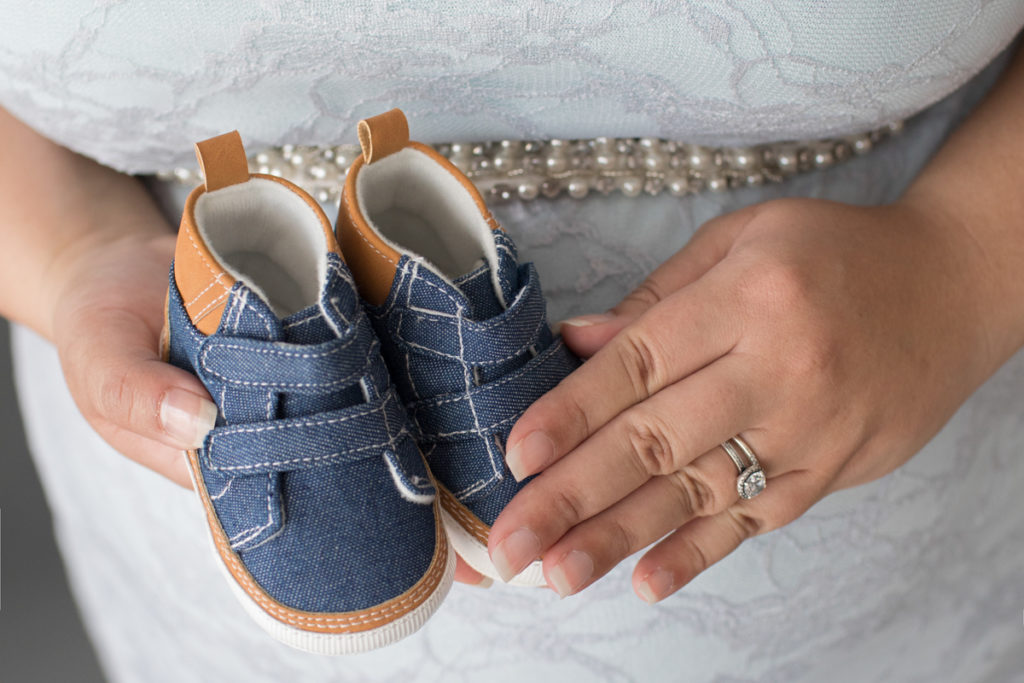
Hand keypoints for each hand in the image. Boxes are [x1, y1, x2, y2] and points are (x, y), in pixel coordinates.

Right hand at [44, 225, 491, 585]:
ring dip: (403, 382)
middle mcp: (274, 427)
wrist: (118, 266)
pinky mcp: (307, 332)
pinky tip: (428, 315)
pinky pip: (351, 337)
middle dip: (398, 442)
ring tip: (464, 377)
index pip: (300, 487)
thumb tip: (199, 424)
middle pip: (345, 444)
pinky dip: (382, 327)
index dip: (351, 491)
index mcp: (229, 460)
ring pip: (357, 390)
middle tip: (456, 436)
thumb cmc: (102, 329)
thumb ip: (136, 396)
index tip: (402, 480)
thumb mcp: (100, 367)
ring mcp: (293, 380)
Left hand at [487, 197, 1003, 600]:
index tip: (517, 455)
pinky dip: (701, 554)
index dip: (572, 411)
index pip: (639, 363)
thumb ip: (659, 295)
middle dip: (573, 495)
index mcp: (747, 297)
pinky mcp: (832, 470)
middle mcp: (778, 369)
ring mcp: (809, 429)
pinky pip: (758, 520)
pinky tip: (647, 580)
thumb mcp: (744, 238)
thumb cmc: (834, 252)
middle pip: (656, 440)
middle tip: (511, 543)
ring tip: (556, 573)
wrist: (952, 286)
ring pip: (698, 492)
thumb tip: (577, 343)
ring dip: (620, 538)